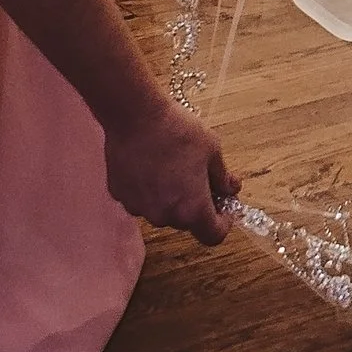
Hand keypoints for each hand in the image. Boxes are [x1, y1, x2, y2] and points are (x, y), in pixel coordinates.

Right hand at [102, 94, 237, 243]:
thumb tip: (231, 189)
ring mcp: (139, 208)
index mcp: (192, 209)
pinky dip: (149, 189)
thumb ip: (223, 177)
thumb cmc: (178, 131)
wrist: (136, 116)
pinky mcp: (120, 196)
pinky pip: (141, 199)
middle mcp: (164, 216)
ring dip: (171, 197)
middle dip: (196, 205)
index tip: (224, 207)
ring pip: (162, 211)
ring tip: (173, 166)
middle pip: (186, 222)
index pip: (213, 236)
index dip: (223, 223)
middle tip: (200, 178)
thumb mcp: (212, 151)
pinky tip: (151, 164)